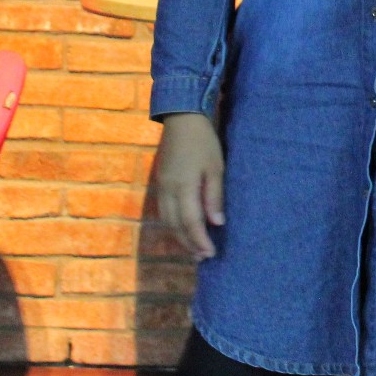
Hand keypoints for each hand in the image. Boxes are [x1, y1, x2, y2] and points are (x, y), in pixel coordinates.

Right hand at [154, 112, 224, 260]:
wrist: (181, 118)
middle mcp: (167, 191)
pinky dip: (172, 225)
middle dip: (189, 243)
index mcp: (183, 186)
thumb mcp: (216, 167)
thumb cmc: (204, 142)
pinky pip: (163, 212)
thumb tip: (217, 224)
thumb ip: (214, 197)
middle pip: (175, 226)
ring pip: (166, 221)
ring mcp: (160, 187)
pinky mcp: (159, 183)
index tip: (210, 254)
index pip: (190, 222)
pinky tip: (182, 230)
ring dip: (179, 237)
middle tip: (203, 257)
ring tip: (194, 249)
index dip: (199, 240)